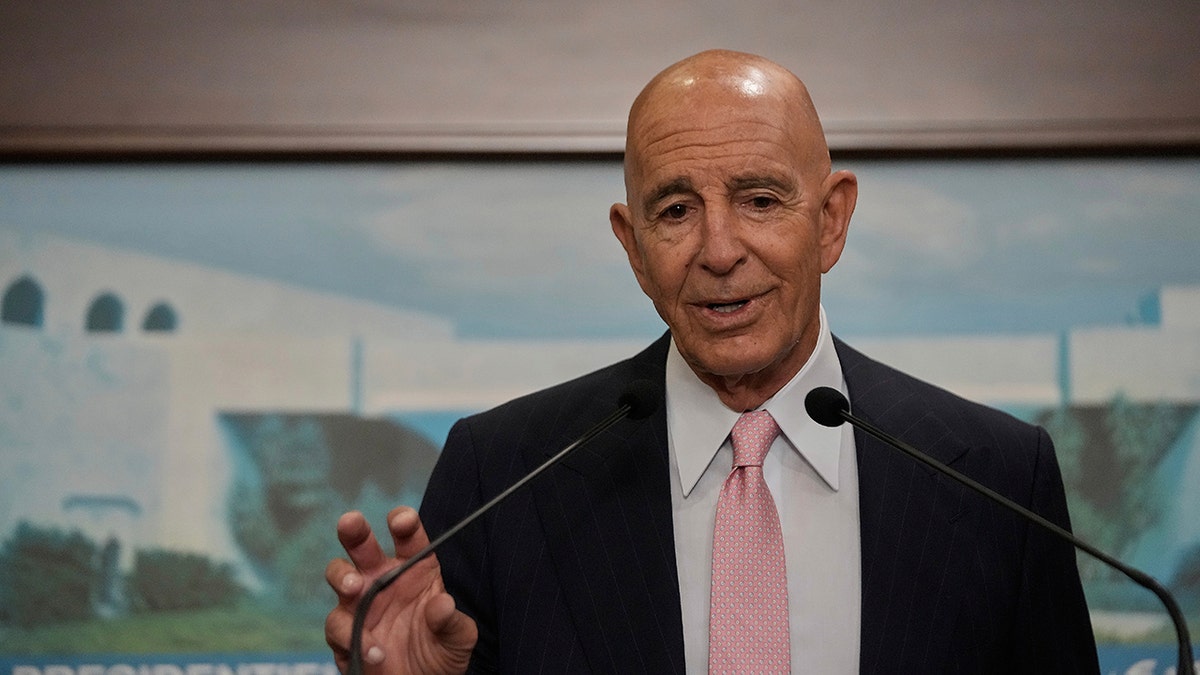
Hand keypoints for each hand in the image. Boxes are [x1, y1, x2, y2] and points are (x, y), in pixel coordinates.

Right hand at [325, 507, 477, 674]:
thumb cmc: (441, 654)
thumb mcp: (458, 639)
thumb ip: (451, 622)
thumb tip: (443, 605)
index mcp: (415, 570)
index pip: (408, 538)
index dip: (403, 523)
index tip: (402, 520)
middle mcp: (383, 580)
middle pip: (363, 547)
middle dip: (354, 531)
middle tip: (350, 522)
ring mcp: (361, 606)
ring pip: (340, 577)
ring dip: (344, 578)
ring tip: (356, 587)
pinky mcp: (345, 634)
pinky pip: (339, 626)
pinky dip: (352, 635)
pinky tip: (375, 651)